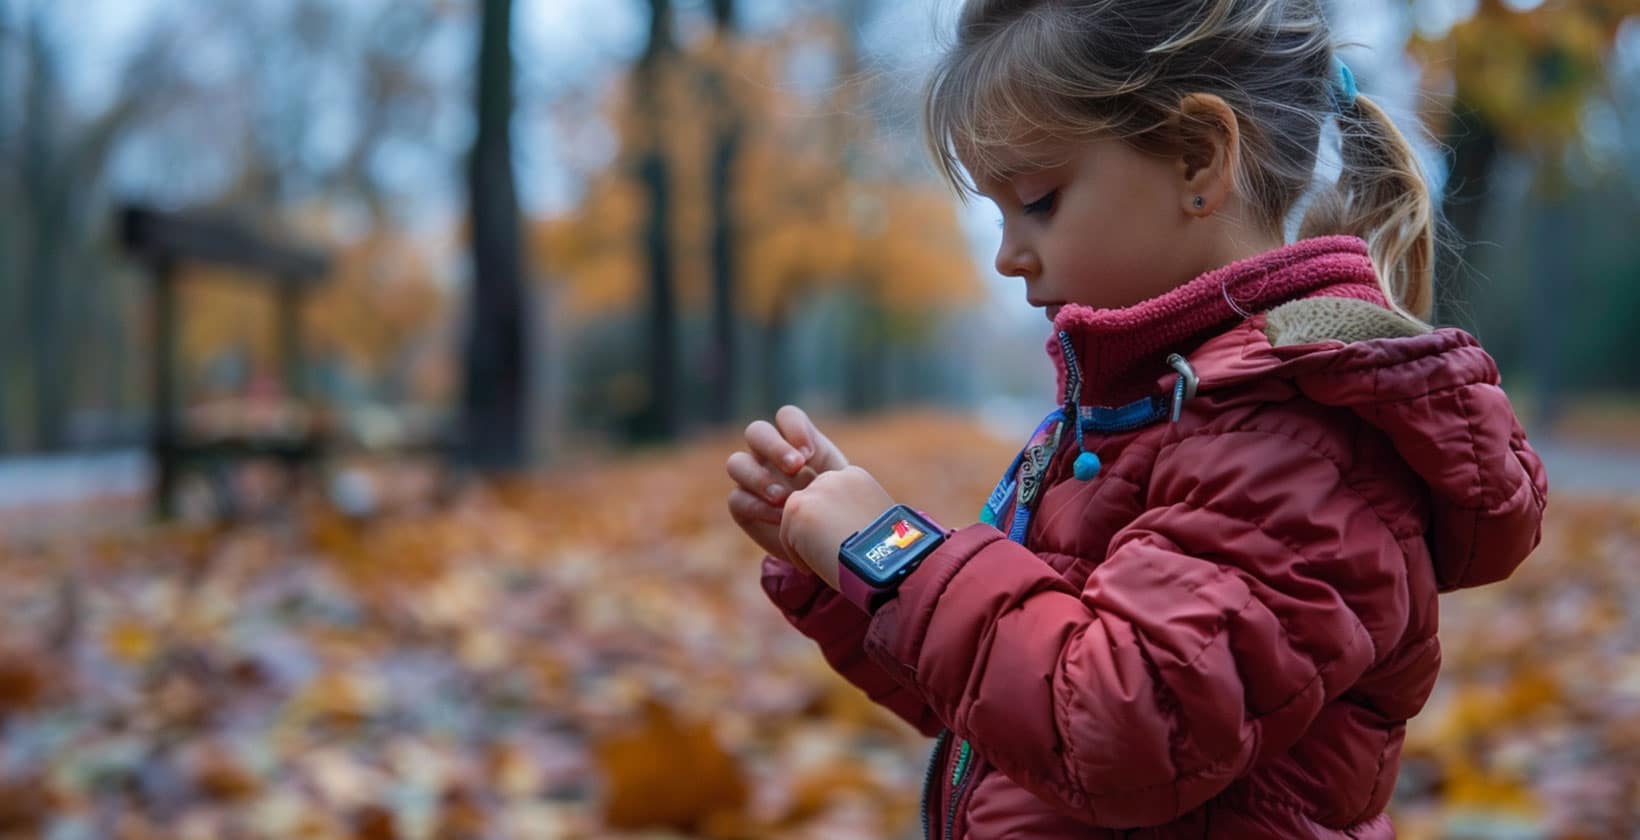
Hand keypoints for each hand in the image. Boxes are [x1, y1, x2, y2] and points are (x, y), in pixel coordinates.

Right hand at [725, 405, 848, 564]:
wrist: (827, 544)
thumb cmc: (840, 509)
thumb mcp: (846, 488)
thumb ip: (839, 475)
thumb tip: (835, 476)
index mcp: (796, 443)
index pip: (786, 417)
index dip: (794, 428)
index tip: (810, 453)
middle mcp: (769, 455)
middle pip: (756, 432)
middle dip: (775, 447)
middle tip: (796, 467)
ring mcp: (752, 479)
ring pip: (737, 462)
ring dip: (759, 477)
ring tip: (784, 497)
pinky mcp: (742, 506)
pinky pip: (737, 498)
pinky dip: (757, 506)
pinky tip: (780, 518)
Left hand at [778, 466, 895, 590]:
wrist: (886, 564)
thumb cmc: (887, 553)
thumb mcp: (875, 521)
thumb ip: (854, 512)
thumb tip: (839, 527)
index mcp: (857, 476)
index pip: (831, 495)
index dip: (833, 521)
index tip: (843, 543)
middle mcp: (835, 476)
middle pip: (812, 503)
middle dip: (816, 528)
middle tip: (828, 553)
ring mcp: (815, 490)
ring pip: (797, 520)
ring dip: (805, 543)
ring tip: (823, 563)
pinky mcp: (798, 508)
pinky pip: (786, 536)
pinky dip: (797, 556)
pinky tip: (814, 569)